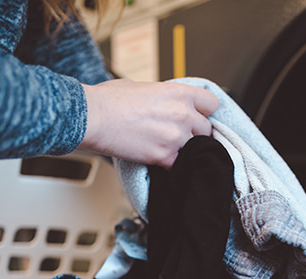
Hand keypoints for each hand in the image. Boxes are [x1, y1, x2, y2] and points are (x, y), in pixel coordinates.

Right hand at [79, 79, 218, 168]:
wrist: (93, 117)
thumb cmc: (110, 99)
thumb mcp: (143, 86)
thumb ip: (163, 96)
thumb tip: (164, 103)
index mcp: (180, 93)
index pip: (212, 105)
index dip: (203, 112)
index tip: (196, 116)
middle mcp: (182, 114)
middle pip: (206, 129)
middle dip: (194, 133)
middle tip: (178, 134)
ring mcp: (175, 136)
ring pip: (195, 149)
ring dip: (183, 150)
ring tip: (165, 147)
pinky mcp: (164, 156)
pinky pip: (178, 164)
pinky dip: (170, 164)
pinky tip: (158, 158)